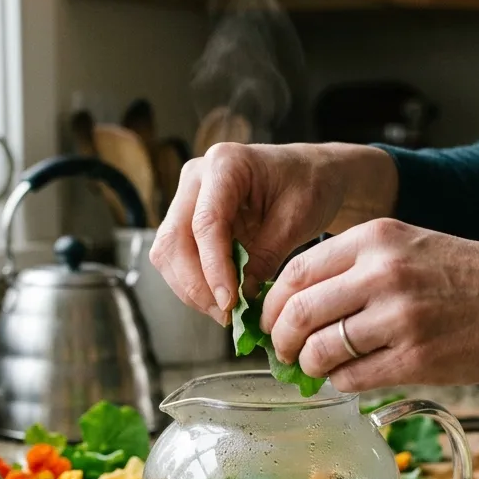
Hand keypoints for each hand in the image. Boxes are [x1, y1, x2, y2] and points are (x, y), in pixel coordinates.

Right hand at [149, 142, 397, 323]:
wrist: (311, 175)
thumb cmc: (310, 186)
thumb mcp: (298, 219)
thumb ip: (267, 255)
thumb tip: (242, 295)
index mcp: (226, 163)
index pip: (206, 222)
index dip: (213, 267)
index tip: (229, 302)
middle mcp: (196, 177)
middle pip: (174, 239)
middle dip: (195, 284)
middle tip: (225, 315)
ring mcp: (187, 198)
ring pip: (167, 252)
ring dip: (191, 289)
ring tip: (224, 313)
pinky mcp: (187, 220)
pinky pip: (177, 258)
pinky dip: (194, 283)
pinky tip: (220, 299)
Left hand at [259, 219, 478, 390]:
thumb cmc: (470, 278)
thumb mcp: (410, 246)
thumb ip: (355, 266)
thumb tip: (297, 302)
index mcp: (376, 238)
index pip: (296, 271)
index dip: (272, 303)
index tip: (270, 321)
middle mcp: (383, 273)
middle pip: (298, 313)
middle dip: (280, 340)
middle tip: (284, 353)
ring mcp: (399, 317)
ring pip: (319, 350)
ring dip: (309, 366)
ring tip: (319, 368)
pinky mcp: (415, 359)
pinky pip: (351, 378)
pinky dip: (340, 383)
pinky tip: (351, 377)